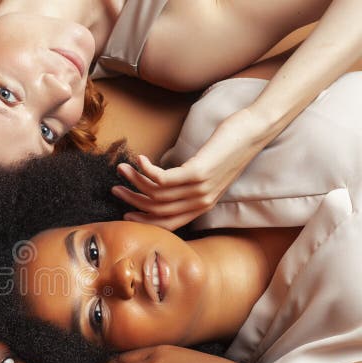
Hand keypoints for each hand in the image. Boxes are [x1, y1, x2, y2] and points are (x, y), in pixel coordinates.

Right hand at [113, 108, 268, 230]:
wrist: (255, 131)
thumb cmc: (231, 146)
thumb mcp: (208, 170)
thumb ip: (189, 181)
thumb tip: (162, 180)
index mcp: (203, 205)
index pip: (168, 223)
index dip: (144, 219)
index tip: (125, 211)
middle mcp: (201, 201)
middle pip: (157, 209)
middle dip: (132, 200)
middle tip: (116, 189)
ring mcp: (200, 188)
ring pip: (157, 194)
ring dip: (135, 180)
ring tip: (122, 168)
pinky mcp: (197, 173)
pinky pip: (163, 179)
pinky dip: (146, 170)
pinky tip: (139, 159)